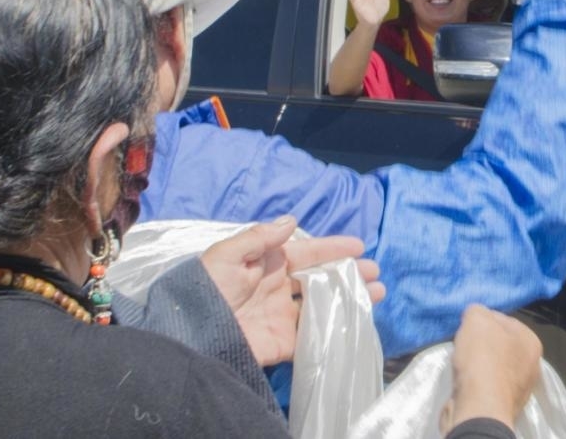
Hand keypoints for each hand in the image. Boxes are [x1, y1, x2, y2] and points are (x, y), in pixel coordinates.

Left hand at [199, 216, 384, 365]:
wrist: (188, 336)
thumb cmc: (205, 290)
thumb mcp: (226, 255)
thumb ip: (259, 238)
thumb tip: (292, 220)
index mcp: (266, 265)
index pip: (306, 253)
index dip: (331, 248)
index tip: (358, 245)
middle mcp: (278, 289)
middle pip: (320, 280)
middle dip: (348, 275)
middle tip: (375, 273)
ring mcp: (281, 317)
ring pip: (322, 306)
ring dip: (349, 299)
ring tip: (377, 294)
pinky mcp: (281, 344)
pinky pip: (312, 336)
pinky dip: (334, 328)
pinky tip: (355, 321)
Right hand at [440, 305, 541, 432]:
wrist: (480, 407)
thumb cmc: (482, 357)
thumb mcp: (476, 319)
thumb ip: (477, 311)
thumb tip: (475, 315)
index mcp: (531, 341)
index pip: (503, 320)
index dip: (482, 319)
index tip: (467, 326)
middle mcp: (532, 364)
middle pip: (499, 344)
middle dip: (480, 343)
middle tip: (464, 344)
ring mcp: (520, 388)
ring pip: (493, 365)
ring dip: (477, 364)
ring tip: (463, 364)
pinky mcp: (504, 405)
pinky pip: (488, 385)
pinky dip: (476, 382)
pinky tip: (466, 382)